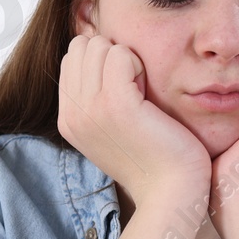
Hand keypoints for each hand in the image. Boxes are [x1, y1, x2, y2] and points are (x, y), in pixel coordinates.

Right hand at [55, 34, 210, 209]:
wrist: (171, 192)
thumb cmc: (153, 157)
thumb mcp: (112, 128)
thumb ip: (97, 97)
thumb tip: (100, 51)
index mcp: (68, 120)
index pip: (72, 58)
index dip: (101, 62)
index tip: (124, 90)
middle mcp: (72, 114)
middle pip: (82, 47)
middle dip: (111, 55)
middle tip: (134, 88)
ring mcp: (90, 109)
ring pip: (99, 46)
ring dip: (126, 58)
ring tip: (141, 91)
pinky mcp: (116, 104)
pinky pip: (120, 53)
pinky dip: (137, 63)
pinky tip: (147, 92)